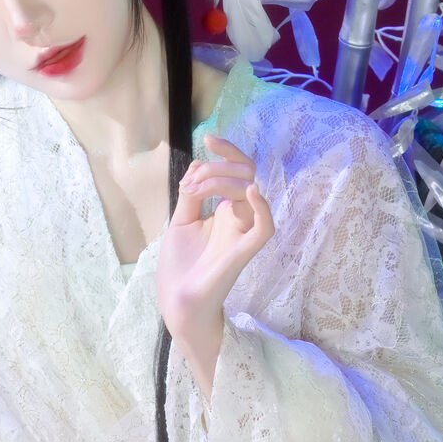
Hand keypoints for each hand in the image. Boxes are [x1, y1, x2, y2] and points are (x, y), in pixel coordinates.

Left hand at [156, 134, 273, 399]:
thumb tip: (199, 166)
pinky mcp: (243, 252)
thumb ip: (192, 193)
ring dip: (221, 181)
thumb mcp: (181, 221)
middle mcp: (237, 218)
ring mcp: (241, 234)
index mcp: (224, 210)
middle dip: (222, 162)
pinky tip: (250, 192)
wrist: (177, 302)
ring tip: (195, 191)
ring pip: (249, 192)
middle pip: (246, 174)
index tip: (208, 139)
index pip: (236, 171)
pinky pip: (265, 229)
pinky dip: (263, 209)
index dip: (226, 152)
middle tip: (197, 174)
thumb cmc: (180, 267)